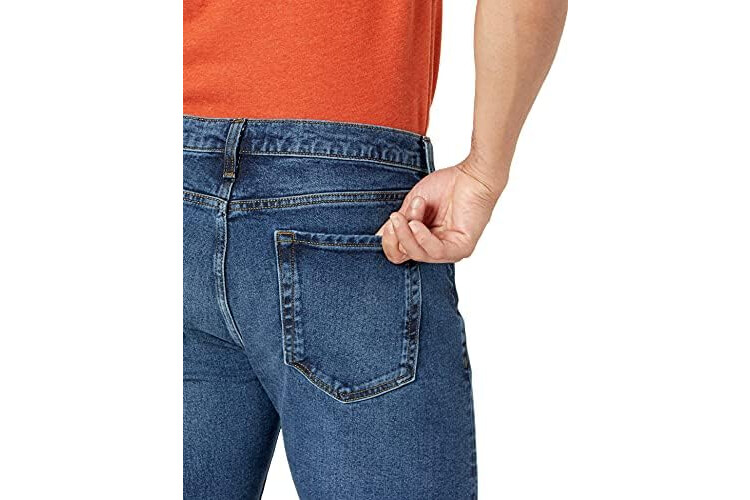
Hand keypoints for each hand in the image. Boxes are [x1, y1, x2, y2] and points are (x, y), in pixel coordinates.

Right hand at [377, 157, 504, 263]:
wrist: (472, 174)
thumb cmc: (447, 186)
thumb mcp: (413, 206)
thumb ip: (399, 223)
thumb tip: (378, 236)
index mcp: (423, 239)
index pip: (399, 253)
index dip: (389, 240)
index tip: (390, 220)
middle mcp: (435, 248)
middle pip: (405, 255)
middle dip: (398, 234)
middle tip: (396, 216)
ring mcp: (449, 251)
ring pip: (419, 254)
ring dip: (409, 233)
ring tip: (411, 212)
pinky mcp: (461, 249)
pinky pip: (436, 251)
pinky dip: (423, 238)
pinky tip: (417, 225)